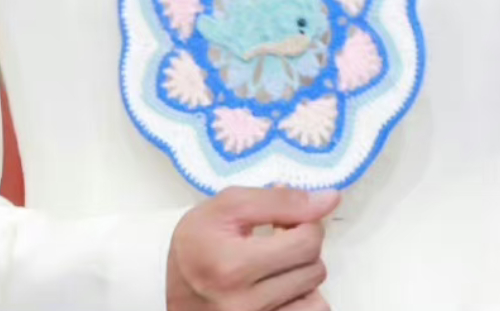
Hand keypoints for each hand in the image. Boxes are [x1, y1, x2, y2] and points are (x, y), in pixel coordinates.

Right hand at [167, 185, 340, 310]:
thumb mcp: (228, 206)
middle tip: (277, 238)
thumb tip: (330, 199)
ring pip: (316, 296)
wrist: (168, 286)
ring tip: (276, 263)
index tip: (285, 218)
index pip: (306, 241)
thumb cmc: (197, 241)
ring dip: (302, 274)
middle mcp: (245, 306)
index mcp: (233, 267)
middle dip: (303, 245)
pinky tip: (279, 286)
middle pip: (314, 268)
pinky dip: (301, 299)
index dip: (304, 220)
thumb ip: (281, 200)